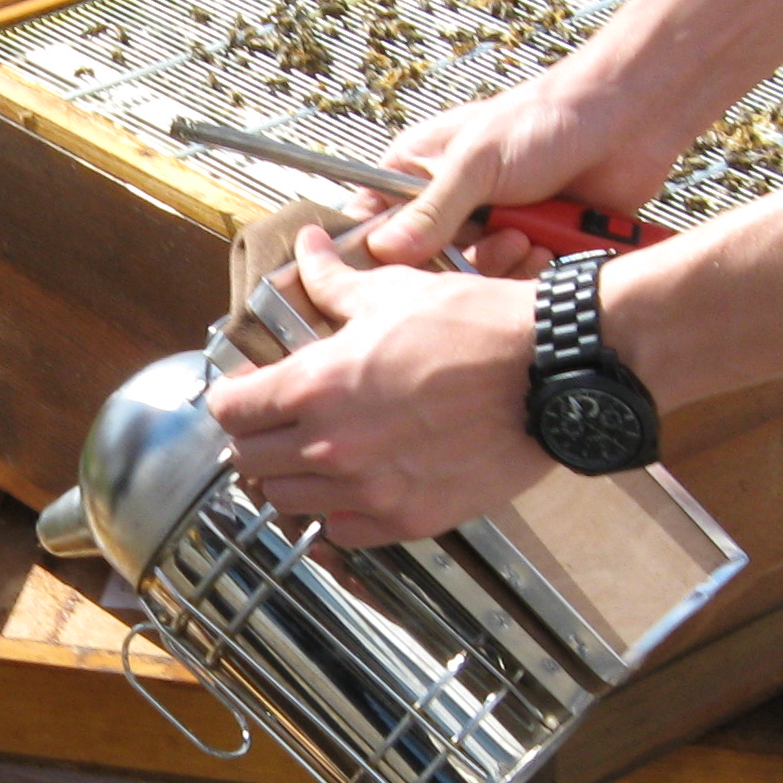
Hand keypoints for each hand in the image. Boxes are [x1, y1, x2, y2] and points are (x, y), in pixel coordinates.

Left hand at [207, 228, 553, 547]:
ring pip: (287, 500)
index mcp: (318, 383)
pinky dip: (336, 513)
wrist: (551, 372)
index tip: (247, 393)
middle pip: (249, 459)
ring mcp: (368, 489)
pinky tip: (352, 487)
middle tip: (278, 421)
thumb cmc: (480, 327)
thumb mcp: (396, 291)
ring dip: (291, 477)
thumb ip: (334, 282)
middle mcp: (332, 444)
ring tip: (314, 453)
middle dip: (256, 437)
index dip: (234, 398)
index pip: (231, 409)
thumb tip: (307, 250)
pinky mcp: (406, 519)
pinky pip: (340, 532)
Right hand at [359, 68, 680, 269]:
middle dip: (462, 261)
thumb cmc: (546, 118)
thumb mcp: (477, 162)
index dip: (381, 251)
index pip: (377, 219)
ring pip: (475, 277)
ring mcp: (491, 224)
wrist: (625, 121)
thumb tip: (386, 251)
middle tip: (493, 237)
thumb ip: (433, 210)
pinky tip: (551, 244)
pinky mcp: (530, 245)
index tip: (393, 273)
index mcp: (420, 169)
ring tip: (529, 236)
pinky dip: (534, 268)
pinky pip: (516, 280)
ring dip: (505, 263)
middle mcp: (452, 201)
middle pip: (428, 263)